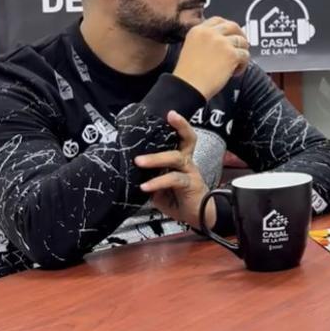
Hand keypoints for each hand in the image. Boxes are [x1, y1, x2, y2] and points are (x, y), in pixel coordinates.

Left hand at [136, 111, 213, 231]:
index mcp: (180, 159)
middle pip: (188, 139)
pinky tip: (146, 187)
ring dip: (156, 159)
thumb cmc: (178, 199)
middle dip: (180, 127)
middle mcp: (187, 162)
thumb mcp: (159, 186)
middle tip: (166, 120)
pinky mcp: (190, 185)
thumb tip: (131, 170)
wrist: (198, 217)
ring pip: (175, 158)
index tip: (170, 113)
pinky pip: (173, 179)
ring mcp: (190, 172)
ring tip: (139, 162)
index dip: (179, 124)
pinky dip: (158, 182)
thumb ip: (149, 176)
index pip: (182, 137)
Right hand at [173, 17, 248, 99]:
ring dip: (242, 52)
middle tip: (241, 46)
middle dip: (240, 35)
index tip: (231, 34)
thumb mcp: (191, 48)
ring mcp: (222, 42)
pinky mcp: (231, 54)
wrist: (188, 87)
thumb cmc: (188, 74)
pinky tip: (235, 72)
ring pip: (242, 41)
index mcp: (198, 30)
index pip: (218, 20)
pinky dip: (243, 65)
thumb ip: (205, 40)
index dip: (227, 27)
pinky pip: (245, 55)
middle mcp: (210, 33)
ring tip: (235, 65)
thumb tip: (223, 40)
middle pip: (233, 26)